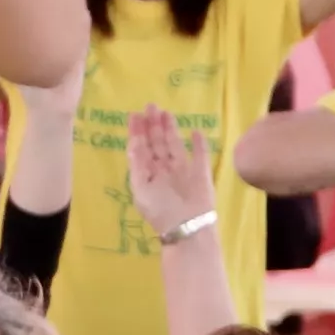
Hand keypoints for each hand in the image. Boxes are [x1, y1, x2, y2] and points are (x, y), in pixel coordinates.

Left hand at [122, 104, 216, 238]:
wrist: (188, 227)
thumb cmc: (161, 211)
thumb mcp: (141, 189)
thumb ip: (138, 165)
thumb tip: (134, 142)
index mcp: (147, 175)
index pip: (141, 148)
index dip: (137, 132)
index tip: (134, 115)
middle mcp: (163, 170)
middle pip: (157, 143)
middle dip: (153, 125)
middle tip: (150, 106)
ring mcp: (183, 170)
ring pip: (175, 145)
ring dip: (171, 128)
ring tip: (166, 112)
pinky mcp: (201, 172)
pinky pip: (200, 155)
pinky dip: (198, 144)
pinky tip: (195, 131)